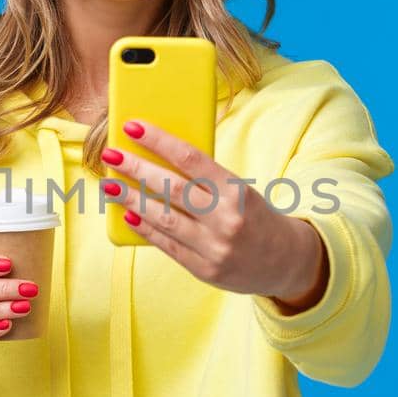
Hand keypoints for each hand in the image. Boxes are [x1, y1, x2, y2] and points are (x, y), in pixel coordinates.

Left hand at [101, 120, 327, 307]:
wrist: (287, 262)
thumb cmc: (256, 217)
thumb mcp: (240, 190)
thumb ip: (206, 179)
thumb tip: (159, 160)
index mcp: (237, 191)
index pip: (191, 158)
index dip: (159, 141)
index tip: (133, 127)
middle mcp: (226, 218)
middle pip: (172, 188)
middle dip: (136, 169)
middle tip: (111, 154)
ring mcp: (215, 247)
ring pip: (165, 218)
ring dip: (132, 200)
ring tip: (109, 185)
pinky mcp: (205, 269)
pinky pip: (168, 246)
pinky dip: (147, 229)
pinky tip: (129, 215)